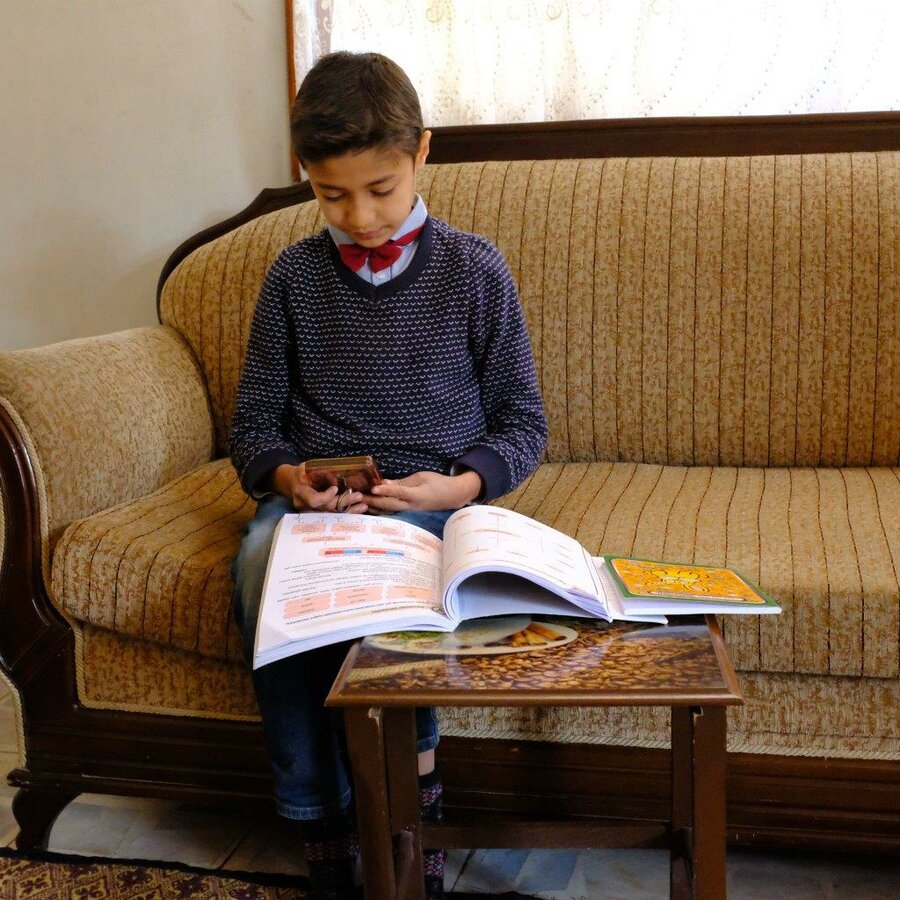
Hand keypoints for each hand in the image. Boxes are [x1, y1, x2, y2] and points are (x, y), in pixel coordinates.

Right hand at [269, 463, 368, 513]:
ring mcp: (313, 513)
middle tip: (358, 496)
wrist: (292, 484)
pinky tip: (359, 509)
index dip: (325, 497)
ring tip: (363, 506)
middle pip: (326, 509)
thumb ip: (314, 470)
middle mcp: (306, 506)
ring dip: (349, 511)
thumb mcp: (304, 468)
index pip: (313, 500)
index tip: (335, 488)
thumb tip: (328, 470)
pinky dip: (347, 513)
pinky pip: (334, 516)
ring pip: (332, 515)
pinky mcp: (320, 515)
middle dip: (343, 502)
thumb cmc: (300, 474)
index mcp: (301, 493)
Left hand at [366, 470, 481, 511]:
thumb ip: (402, 483)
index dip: (386, 490)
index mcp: (417, 494)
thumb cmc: (438, 483)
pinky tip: (370, 507)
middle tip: (357, 497)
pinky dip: (381, 509)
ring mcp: (411, 512)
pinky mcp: (409, 513)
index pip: (399, 492)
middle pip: (390, 505)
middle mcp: (412, 506)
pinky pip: (393, 512)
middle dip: (373, 501)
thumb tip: (384, 484)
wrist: (452, 496)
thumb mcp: (421, 477)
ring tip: (359, 502)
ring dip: (374, 507)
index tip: (373, 488)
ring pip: (389, 511)